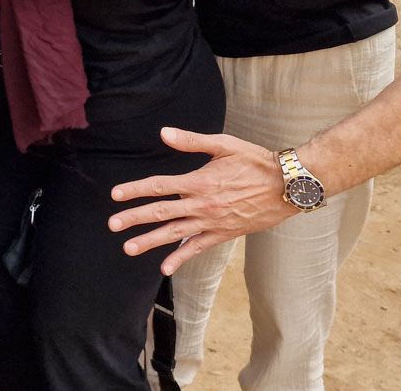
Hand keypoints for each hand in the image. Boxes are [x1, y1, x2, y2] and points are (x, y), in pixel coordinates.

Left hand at [106, 128, 295, 274]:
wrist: (287, 186)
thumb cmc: (256, 161)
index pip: (159, 185)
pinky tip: (165, 267)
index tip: (115, 195)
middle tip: (112, 224)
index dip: (135, 189)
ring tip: (128, 248)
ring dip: (150, 241)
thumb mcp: (224, 144)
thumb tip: (163, 132)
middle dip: (134, 218)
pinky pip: (197, 248)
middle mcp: (202, 204)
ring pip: (175, 233)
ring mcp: (212, 222)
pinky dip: (181, 257)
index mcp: (199, 181)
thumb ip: (192, 141)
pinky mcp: (223, 234)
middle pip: (161, 212)